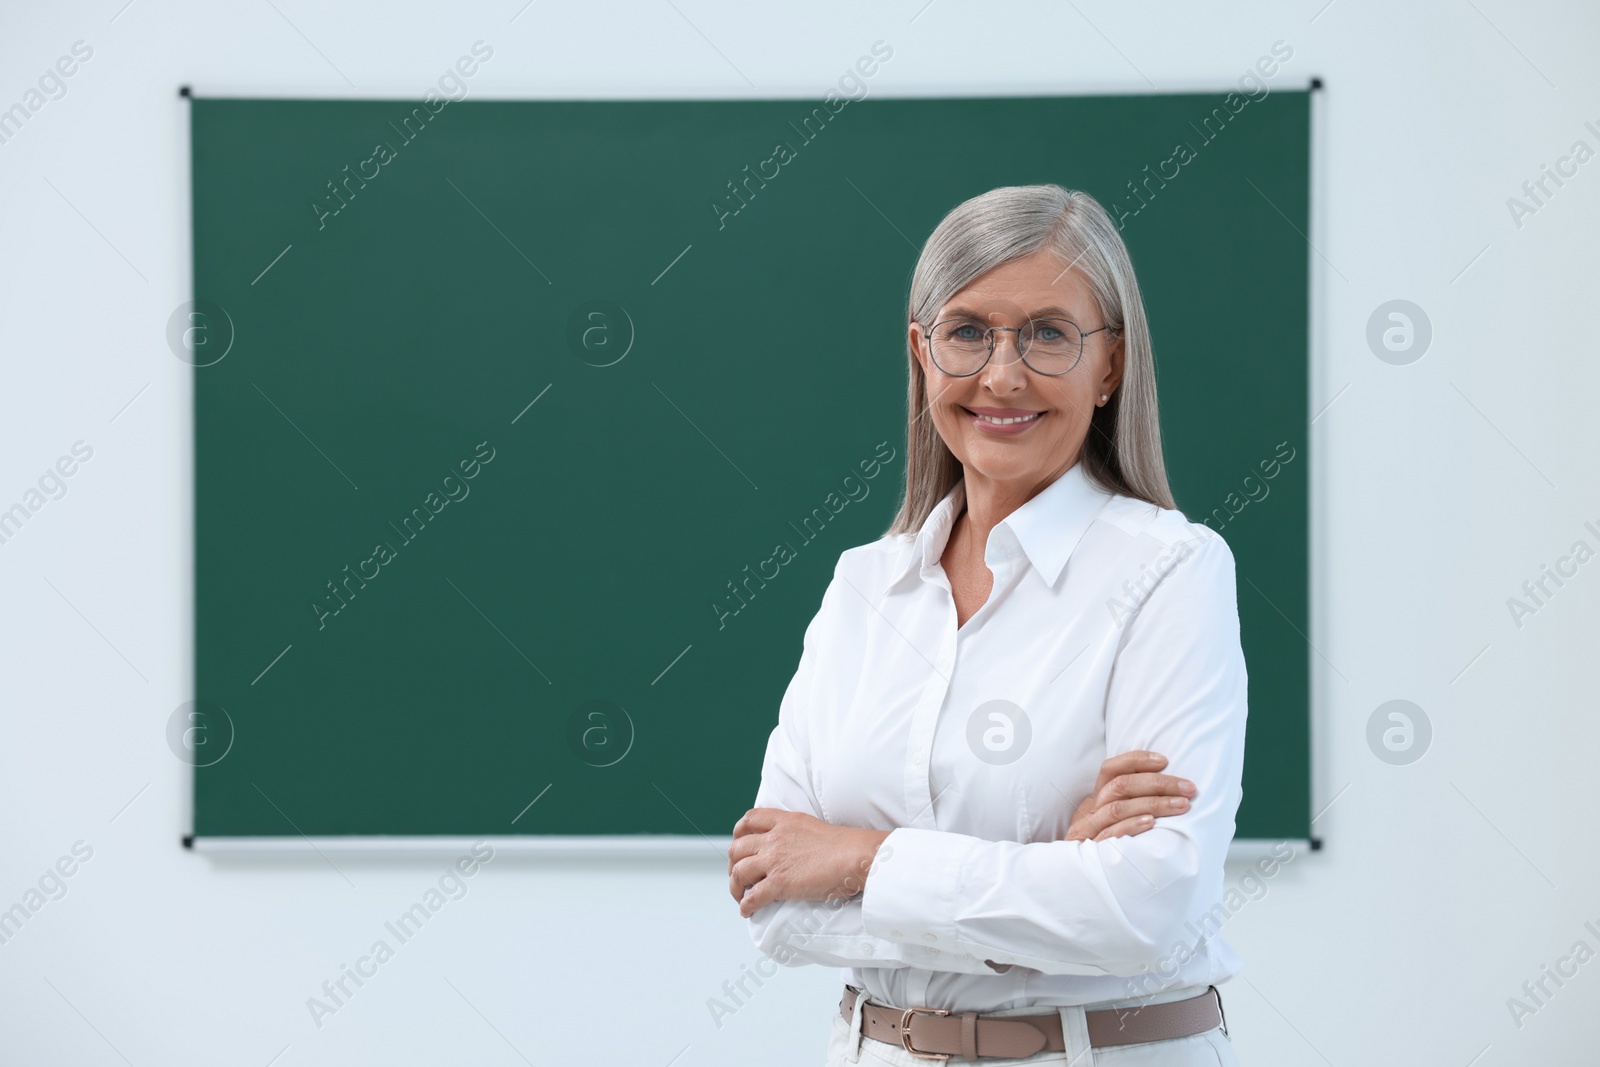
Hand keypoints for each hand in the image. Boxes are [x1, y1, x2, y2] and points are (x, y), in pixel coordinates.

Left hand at [727, 808, 890, 918]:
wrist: (856, 856)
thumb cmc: (845, 845)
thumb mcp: (814, 826)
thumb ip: (797, 833)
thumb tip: (795, 848)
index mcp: (785, 821)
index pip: (749, 820)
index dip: (738, 833)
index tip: (738, 843)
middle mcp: (775, 839)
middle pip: (737, 848)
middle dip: (733, 864)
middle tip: (738, 875)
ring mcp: (775, 861)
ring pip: (739, 873)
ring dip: (735, 887)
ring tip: (740, 896)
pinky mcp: (780, 883)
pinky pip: (753, 897)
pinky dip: (746, 906)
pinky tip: (747, 911)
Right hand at [1065, 750, 1196, 841]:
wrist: (1071, 879)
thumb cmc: (1100, 846)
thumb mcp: (1107, 821)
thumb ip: (1125, 805)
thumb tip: (1166, 790)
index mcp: (1095, 798)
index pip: (1111, 769)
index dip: (1136, 760)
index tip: (1165, 761)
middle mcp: (1090, 810)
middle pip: (1121, 785)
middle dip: (1158, 783)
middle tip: (1188, 787)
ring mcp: (1089, 829)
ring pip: (1118, 807)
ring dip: (1154, 803)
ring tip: (1181, 805)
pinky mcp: (1091, 850)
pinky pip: (1111, 834)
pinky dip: (1132, 825)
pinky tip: (1152, 823)